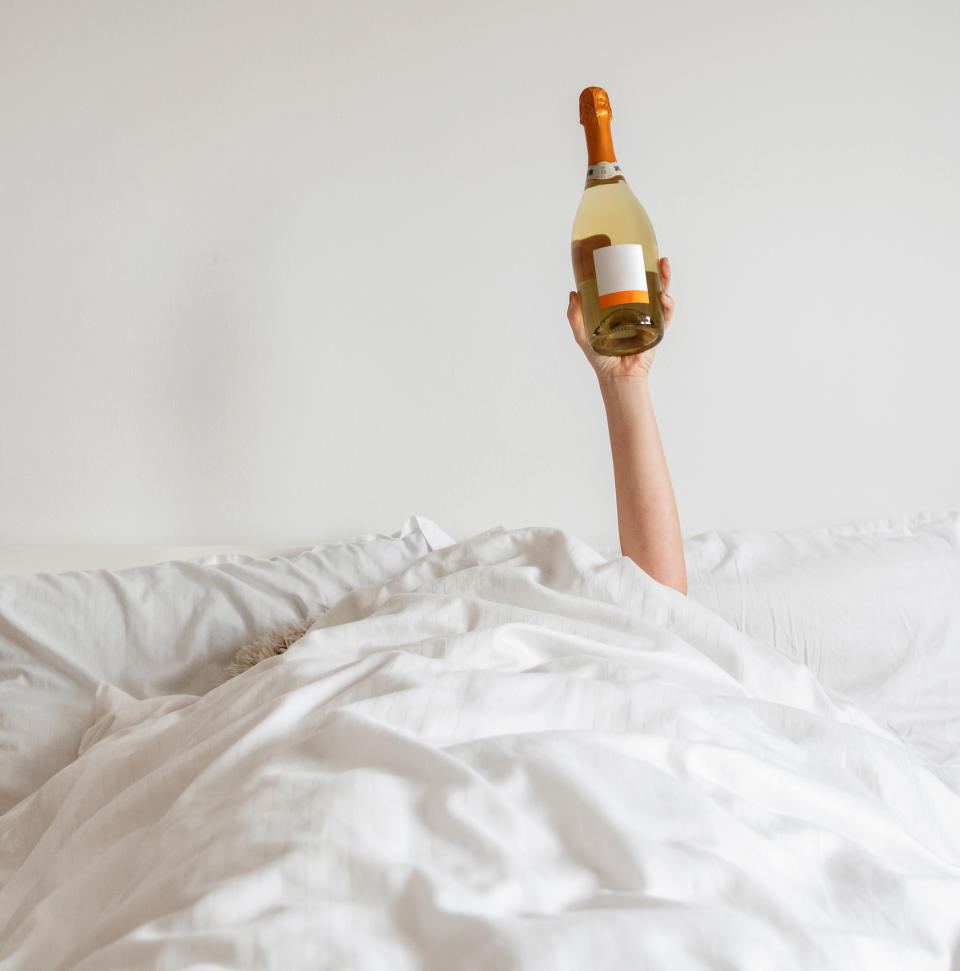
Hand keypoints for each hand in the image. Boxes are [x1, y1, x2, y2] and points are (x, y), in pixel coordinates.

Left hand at [567, 256, 674, 380]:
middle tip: (647, 252)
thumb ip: (575, 316)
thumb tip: (573, 293)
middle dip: (650, 265)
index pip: (624, 280)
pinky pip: (666, 314)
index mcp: (619, 306)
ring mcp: (648, 317)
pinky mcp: (657, 330)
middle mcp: (635, 308)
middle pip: (645, 281)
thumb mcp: (582, 334)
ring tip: (663, 266)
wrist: (616, 377)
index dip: (626, 264)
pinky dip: (668, 304)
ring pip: (660, 292)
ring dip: (665, 278)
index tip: (623, 250)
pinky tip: (665, 297)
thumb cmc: (600, 358)